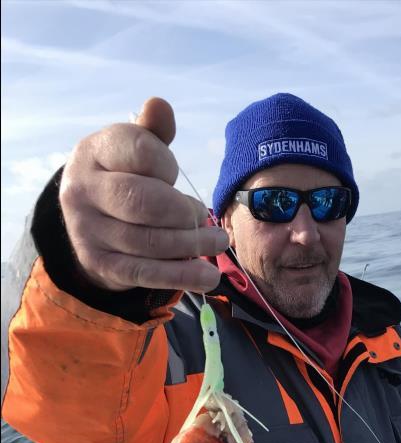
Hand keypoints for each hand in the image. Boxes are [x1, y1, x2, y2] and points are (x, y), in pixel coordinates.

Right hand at [59, 97, 227, 292]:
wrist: (88, 219)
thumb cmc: (123, 175)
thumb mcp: (134, 148)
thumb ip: (152, 132)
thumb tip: (159, 106)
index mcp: (93, 152)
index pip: (141, 153)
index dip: (168, 166)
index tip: (174, 176)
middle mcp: (82, 191)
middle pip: (143, 202)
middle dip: (182, 212)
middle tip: (203, 215)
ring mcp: (87, 230)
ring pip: (148, 242)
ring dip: (191, 245)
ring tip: (217, 242)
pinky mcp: (101, 264)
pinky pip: (145, 273)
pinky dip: (181, 276)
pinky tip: (208, 277)